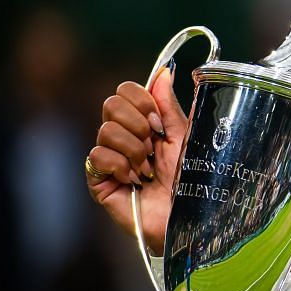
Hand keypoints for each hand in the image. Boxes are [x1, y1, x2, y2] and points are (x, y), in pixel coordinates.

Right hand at [86, 70, 186, 253]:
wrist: (190, 217)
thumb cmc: (194, 182)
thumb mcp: (186, 139)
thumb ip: (171, 107)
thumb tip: (162, 73)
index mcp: (146, 123)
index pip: (126, 91)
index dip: (142, 101)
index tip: (160, 123)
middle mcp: (124, 136)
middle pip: (111, 103)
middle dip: (138, 124)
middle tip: (154, 148)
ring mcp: (109, 157)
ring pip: (106, 130)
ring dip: (134, 151)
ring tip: (149, 171)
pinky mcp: (98, 179)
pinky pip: (97, 156)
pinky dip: (121, 167)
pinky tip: (135, 182)